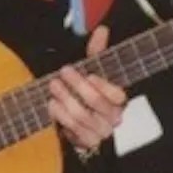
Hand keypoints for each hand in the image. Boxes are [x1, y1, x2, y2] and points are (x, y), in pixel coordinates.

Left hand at [47, 26, 126, 152]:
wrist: (83, 125)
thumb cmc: (89, 94)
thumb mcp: (94, 71)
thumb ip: (97, 53)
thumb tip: (101, 30)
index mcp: (119, 101)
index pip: (117, 94)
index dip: (102, 85)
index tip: (88, 74)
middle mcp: (113, 117)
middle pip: (96, 103)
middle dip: (77, 86)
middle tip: (62, 74)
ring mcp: (100, 131)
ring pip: (82, 116)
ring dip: (65, 100)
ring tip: (53, 87)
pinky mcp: (87, 142)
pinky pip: (72, 130)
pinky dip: (60, 116)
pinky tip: (52, 105)